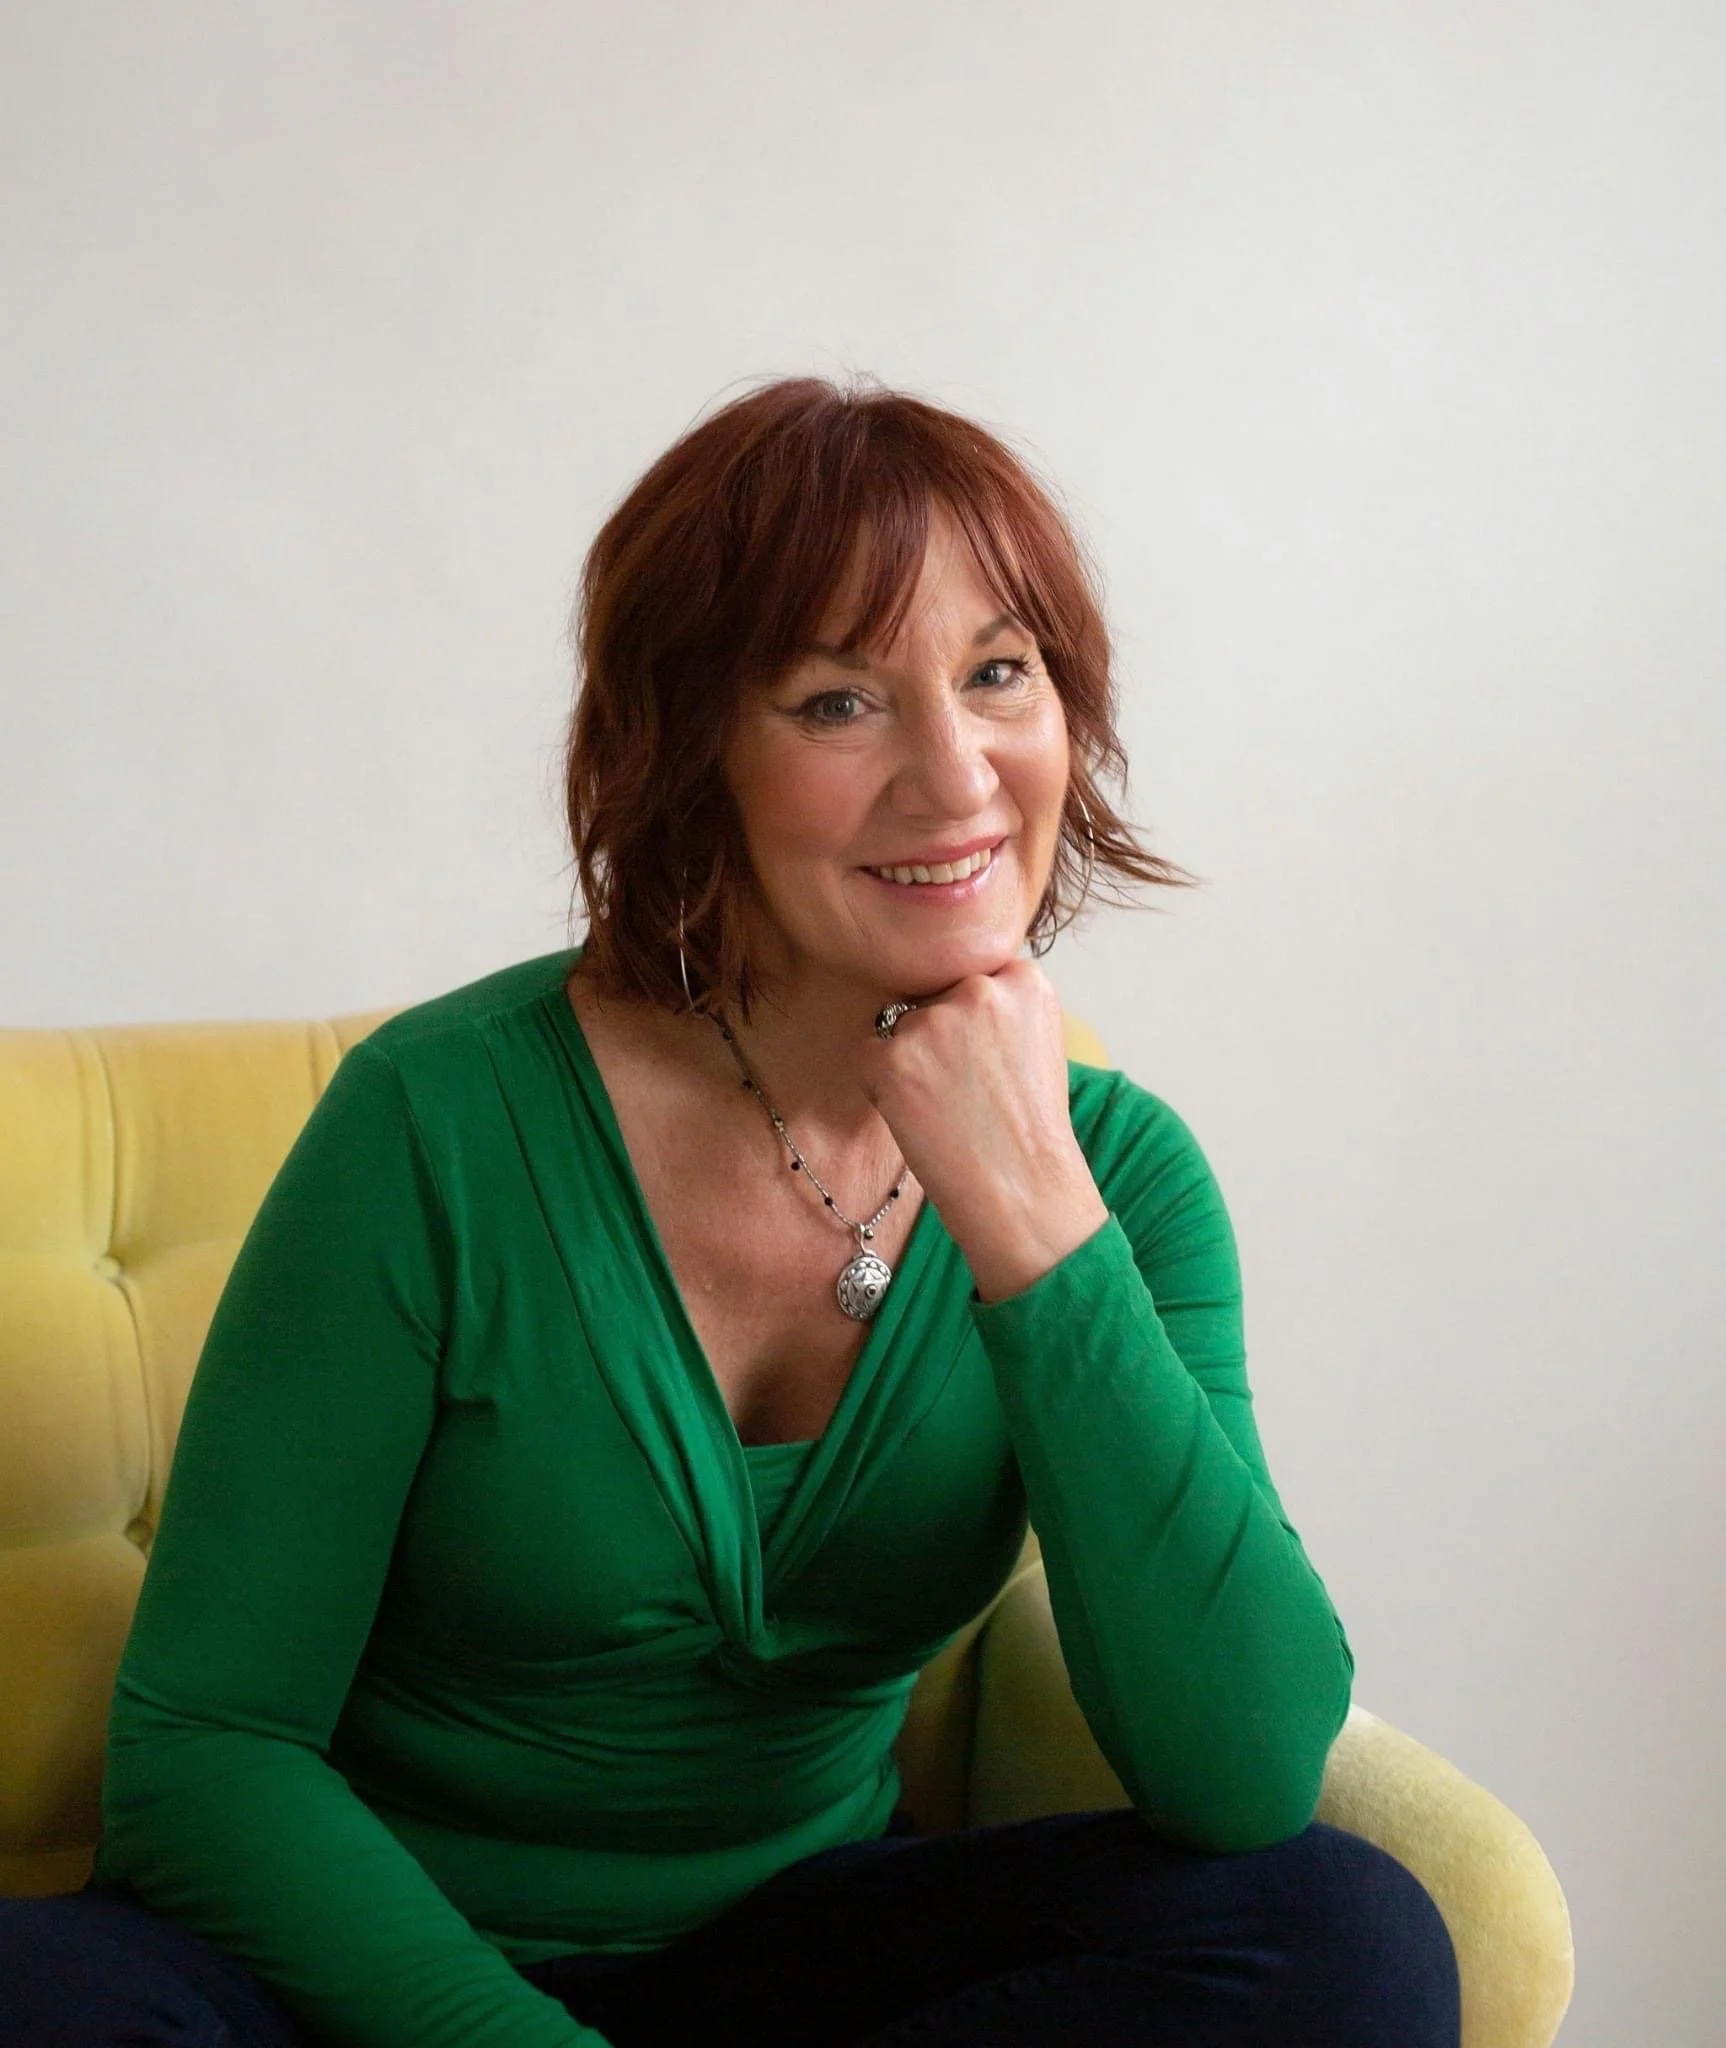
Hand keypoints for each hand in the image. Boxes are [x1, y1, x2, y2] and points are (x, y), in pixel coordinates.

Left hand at [855, 959, 1109, 1301]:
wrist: (1021, 1188)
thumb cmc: (1028, 1124)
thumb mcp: (1036, 1041)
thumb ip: (998, 1004)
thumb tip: (941, 987)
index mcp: (1025, 980)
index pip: (971, 977)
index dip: (973, 1023)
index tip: (991, 1061)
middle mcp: (979, 988)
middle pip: (933, 997)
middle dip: (940, 1037)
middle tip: (970, 1090)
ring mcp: (933, 1021)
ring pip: (900, 1026)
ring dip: (912, 1062)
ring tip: (951, 1106)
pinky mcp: (892, 1057)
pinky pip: (868, 1057)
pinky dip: (883, 1087)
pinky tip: (922, 1116)